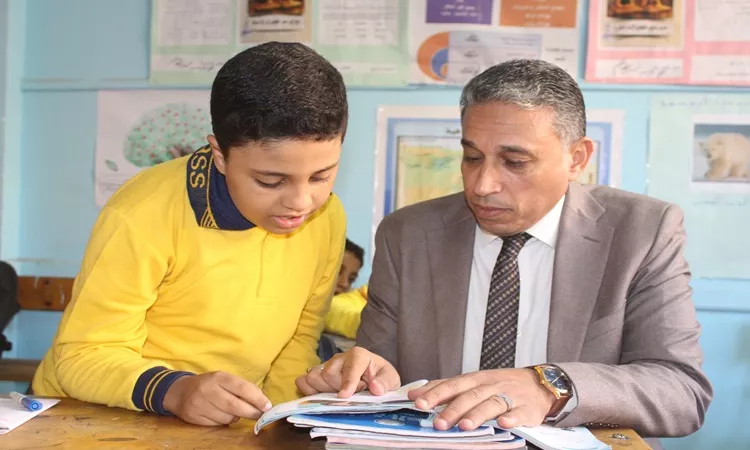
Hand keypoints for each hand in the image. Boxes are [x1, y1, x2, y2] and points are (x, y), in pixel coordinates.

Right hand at [163, 371, 271, 425]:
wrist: (179, 392)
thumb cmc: (209, 385)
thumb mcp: (224, 379)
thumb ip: (242, 388)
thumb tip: (262, 401)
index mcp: (219, 377)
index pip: (242, 388)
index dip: (257, 398)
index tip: (267, 406)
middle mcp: (208, 390)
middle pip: (236, 406)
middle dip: (251, 412)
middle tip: (260, 415)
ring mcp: (200, 404)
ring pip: (228, 418)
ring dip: (236, 417)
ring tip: (234, 411)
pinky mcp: (195, 417)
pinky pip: (217, 424)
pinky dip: (224, 422)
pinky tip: (221, 415)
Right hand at [295, 346, 400, 397]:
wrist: (372, 374)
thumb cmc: (380, 376)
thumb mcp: (391, 379)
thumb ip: (385, 382)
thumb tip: (375, 388)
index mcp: (358, 355)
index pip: (350, 368)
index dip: (347, 382)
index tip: (344, 396)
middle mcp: (339, 357)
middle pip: (328, 374)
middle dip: (338, 389)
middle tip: (353, 393)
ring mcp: (326, 365)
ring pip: (313, 377)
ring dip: (323, 391)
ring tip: (338, 393)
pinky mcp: (316, 374)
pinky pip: (302, 381)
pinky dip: (308, 391)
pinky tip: (322, 396)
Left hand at [407, 369, 555, 430]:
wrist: (538, 383)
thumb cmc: (500, 385)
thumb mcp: (473, 383)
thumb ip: (446, 389)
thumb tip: (415, 395)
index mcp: (475, 379)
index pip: (451, 385)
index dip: (435, 394)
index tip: (418, 403)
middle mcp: (490, 386)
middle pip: (469, 396)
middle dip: (452, 409)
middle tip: (438, 423)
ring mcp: (509, 396)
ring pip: (491, 404)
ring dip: (477, 415)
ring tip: (465, 426)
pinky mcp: (527, 409)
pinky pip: (518, 414)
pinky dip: (511, 419)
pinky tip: (503, 425)